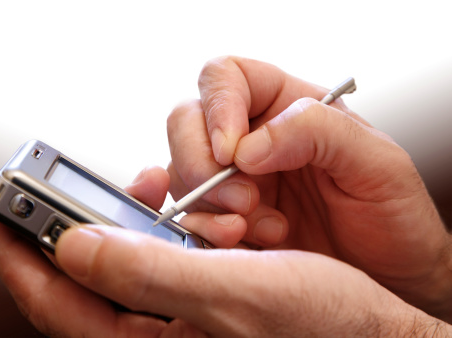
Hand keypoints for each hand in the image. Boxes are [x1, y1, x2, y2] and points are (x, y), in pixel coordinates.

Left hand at [0, 174, 450, 335]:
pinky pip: (137, 266)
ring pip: (100, 274)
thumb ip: (150, 275)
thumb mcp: (236, 296)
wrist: (367, 330)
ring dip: (84, 233)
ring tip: (68, 201)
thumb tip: (73, 246)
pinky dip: (126, 235)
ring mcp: (167, 323)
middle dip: (32, 239)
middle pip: (65, 288)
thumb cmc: (319, 322)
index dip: (11, 248)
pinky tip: (131, 213)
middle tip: (7, 197)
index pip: (53, 298)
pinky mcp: (188, 305)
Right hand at [166, 56, 451, 321]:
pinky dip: (208, 230)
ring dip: (211, 202)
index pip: (226, 77)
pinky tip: (248, 241)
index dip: (217, 106)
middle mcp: (253, 139)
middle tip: (244, 197)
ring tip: (264, 227)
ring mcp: (236, 181)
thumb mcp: (378, 163)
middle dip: (201, 160)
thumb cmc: (393, 217)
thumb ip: (317, 132)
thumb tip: (246, 147)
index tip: (231, 151)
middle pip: (187, 120)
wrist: (391, 279)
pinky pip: (190, 216)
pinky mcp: (226, 220)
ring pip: (182, 170)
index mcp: (287, 106)